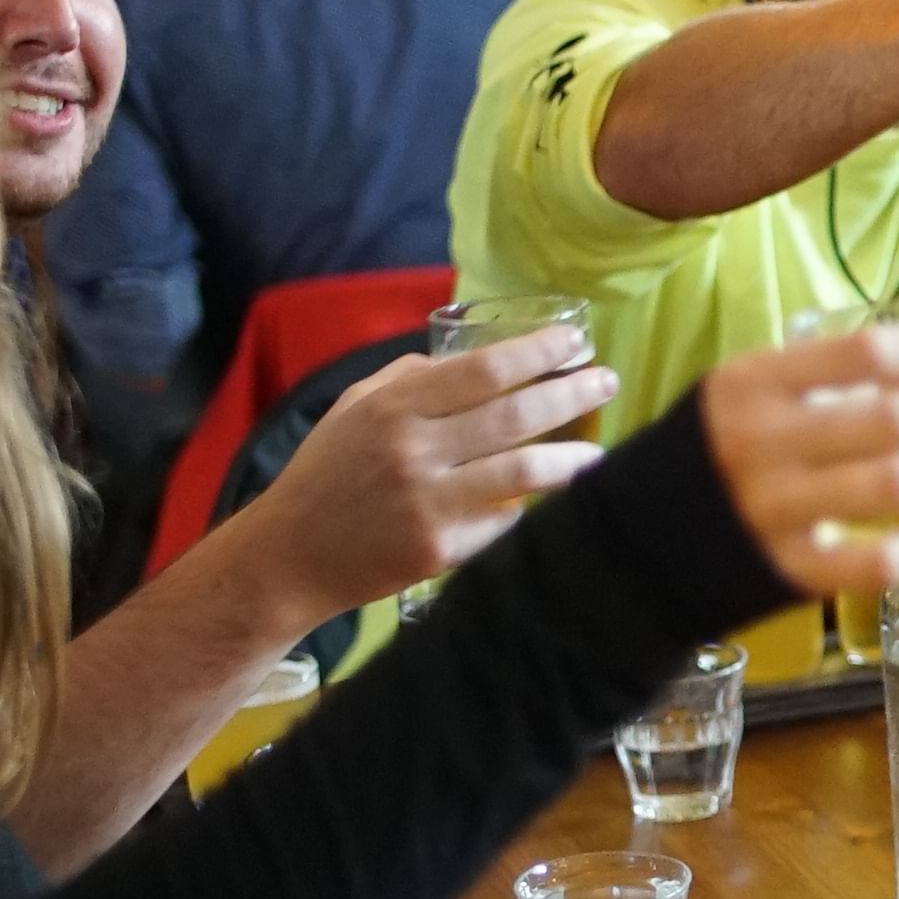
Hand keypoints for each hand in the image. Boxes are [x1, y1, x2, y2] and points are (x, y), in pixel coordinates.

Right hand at [234, 323, 618, 619]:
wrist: (292, 554)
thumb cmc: (328, 474)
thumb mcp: (355, 409)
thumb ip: (410, 380)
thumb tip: (471, 361)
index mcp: (395, 406)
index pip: (483, 369)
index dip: (537, 352)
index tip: (574, 343)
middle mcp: (414, 449)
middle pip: (515, 413)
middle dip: (572, 394)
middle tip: (607, 381)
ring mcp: (429, 501)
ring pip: (524, 471)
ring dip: (572, 458)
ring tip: (600, 452)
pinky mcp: (439, 549)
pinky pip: (504, 519)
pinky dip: (528, 505)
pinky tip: (548, 499)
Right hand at [700, 322, 898, 595]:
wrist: (625, 554)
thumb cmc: (702, 465)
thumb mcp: (739, 401)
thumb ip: (815, 384)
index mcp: (753, 382)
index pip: (869, 352)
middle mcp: (761, 440)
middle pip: (894, 420)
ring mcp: (771, 508)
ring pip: (895, 485)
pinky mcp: (782, 571)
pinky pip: (873, 561)